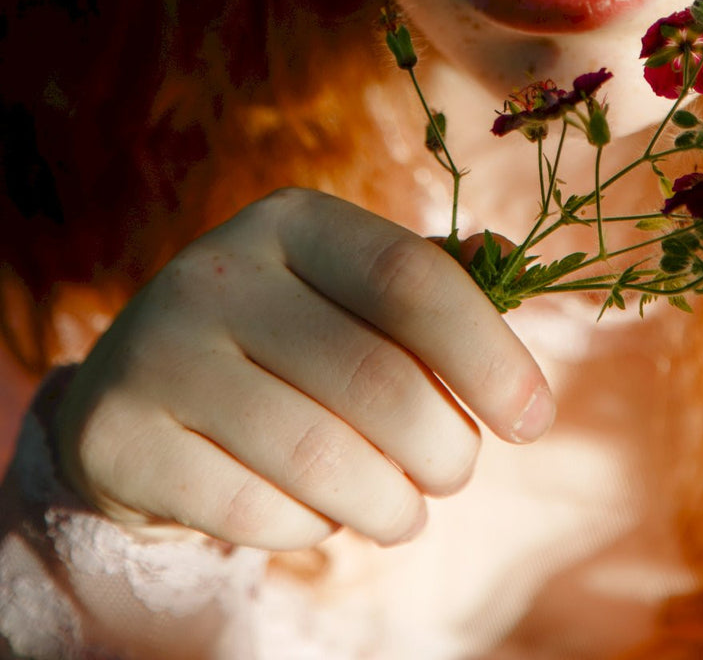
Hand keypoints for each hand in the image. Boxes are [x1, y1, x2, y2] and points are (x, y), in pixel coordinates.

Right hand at [52, 189, 553, 549]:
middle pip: (376, 380)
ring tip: (403, 509)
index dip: (487, 353)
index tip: (533, 418)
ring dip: (389, 504)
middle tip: (454, 471)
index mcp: (292, 220)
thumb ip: (430, 278)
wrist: (137, 392)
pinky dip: (310, 529)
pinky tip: (318, 513)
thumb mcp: (346, 289)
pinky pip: (253, 511)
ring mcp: (162, 350)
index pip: (410, 279)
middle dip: (444, 448)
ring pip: (321, 459)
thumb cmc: (283, 337)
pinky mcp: (122, 435)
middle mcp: (219, 270)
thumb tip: (505, 252)